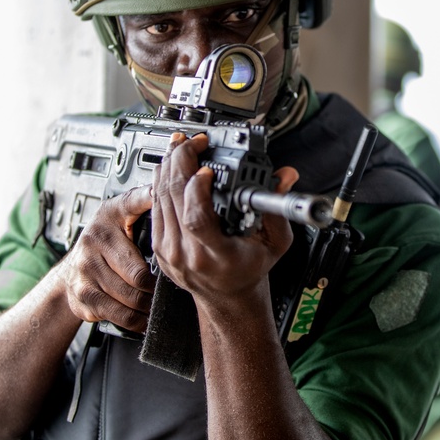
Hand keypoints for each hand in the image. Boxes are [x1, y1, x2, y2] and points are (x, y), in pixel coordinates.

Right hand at [55, 184, 156, 333]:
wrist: (71, 271)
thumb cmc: (107, 242)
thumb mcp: (124, 215)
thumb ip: (144, 202)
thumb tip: (170, 187)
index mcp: (110, 214)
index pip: (132, 203)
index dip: (149, 200)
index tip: (164, 198)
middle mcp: (95, 238)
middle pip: (139, 271)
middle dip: (157, 284)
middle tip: (173, 287)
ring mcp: (86, 269)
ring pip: (131, 296)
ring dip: (150, 304)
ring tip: (160, 302)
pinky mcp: (84, 295)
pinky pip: (120, 314)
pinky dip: (138, 320)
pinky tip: (146, 317)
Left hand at [149, 132, 295, 313]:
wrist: (226, 297)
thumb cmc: (248, 270)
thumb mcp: (274, 243)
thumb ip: (277, 208)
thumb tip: (284, 176)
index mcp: (217, 255)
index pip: (196, 219)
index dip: (198, 190)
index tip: (208, 169)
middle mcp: (188, 253)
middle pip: (173, 197)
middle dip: (182, 160)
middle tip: (196, 142)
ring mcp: (168, 249)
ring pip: (160, 195)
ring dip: (170, 164)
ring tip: (183, 145)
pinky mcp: (158, 244)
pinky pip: (155, 204)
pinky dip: (163, 179)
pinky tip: (172, 165)